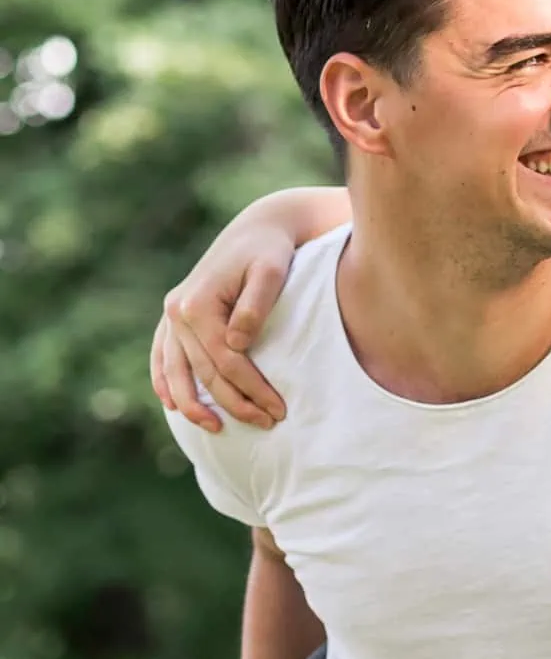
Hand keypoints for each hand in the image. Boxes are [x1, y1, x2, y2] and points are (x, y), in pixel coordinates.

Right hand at [150, 223, 294, 432]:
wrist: (258, 229)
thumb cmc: (271, 251)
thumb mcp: (271, 272)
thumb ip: (255, 306)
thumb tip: (237, 344)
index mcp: (197, 303)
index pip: (227, 361)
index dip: (253, 389)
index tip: (279, 410)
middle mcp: (176, 311)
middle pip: (204, 371)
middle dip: (234, 402)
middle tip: (266, 423)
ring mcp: (172, 314)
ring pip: (175, 371)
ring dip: (192, 404)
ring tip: (216, 429)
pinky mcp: (175, 315)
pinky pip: (162, 356)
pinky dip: (165, 381)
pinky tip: (173, 405)